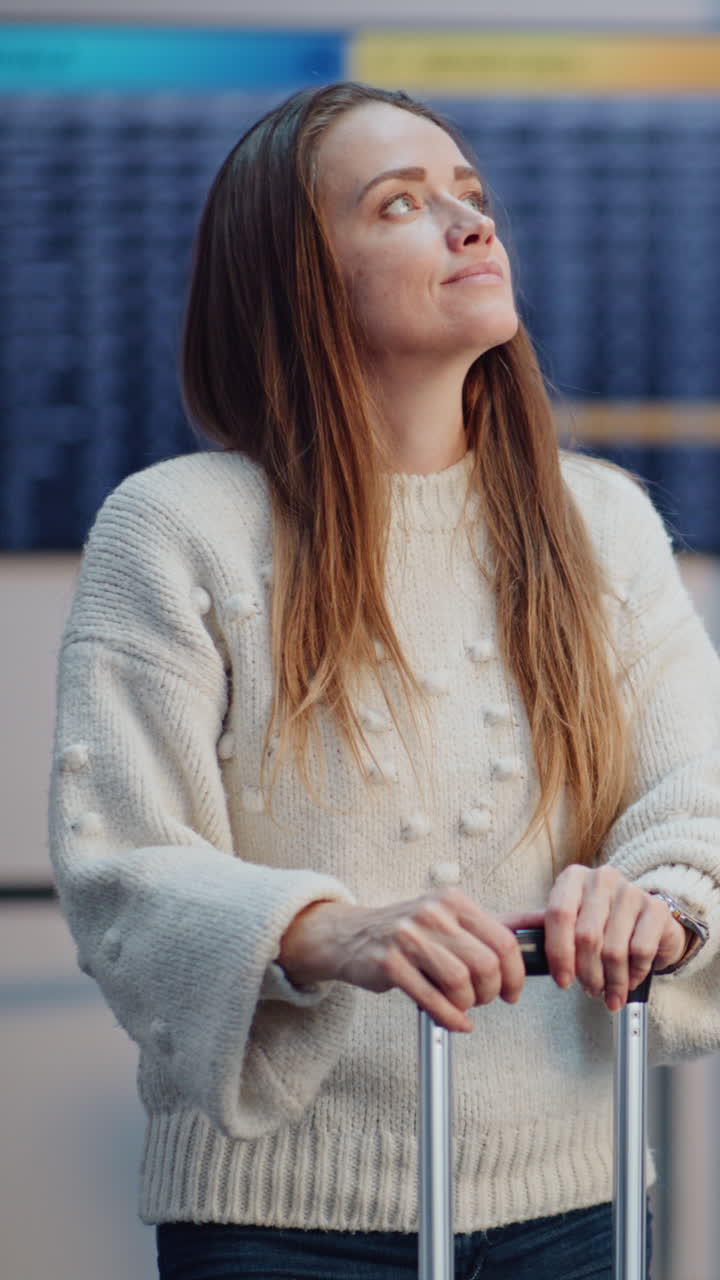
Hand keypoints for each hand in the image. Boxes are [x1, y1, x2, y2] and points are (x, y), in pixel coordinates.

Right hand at [278, 889, 526, 1031]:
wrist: (351, 936)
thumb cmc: (409, 932)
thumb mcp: (450, 917)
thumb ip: (494, 925)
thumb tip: (542, 926)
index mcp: (454, 902)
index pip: (504, 941)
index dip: (515, 975)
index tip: (511, 992)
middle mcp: (433, 914)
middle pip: (486, 964)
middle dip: (491, 992)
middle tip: (483, 1000)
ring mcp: (409, 937)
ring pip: (461, 982)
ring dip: (469, 1005)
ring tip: (463, 1005)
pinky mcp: (389, 963)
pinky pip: (432, 999)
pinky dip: (450, 1018)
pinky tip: (454, 1021)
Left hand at [509, 865, 687, 1011]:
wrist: (648, 919)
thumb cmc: (602, 923)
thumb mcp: (573, 921)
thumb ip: (550, 933)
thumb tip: (525, 957)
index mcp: (573, 878)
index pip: (558, 915)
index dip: (558, 953)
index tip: (562, 981)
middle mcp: (602, 878)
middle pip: (586, 937)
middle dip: (586, 973)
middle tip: (589, 990)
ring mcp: (631, 891)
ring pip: (613, 949)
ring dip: (610, 981)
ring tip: (609, 992)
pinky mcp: (656, 909)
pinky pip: (640, 952)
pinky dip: (633, 974)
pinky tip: (629, 980)